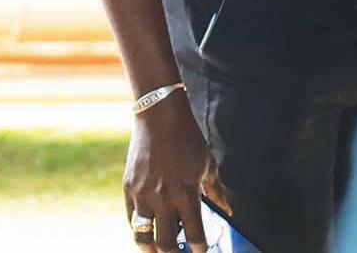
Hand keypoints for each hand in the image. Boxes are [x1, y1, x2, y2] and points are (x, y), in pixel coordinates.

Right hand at [123, 92, 227, 250]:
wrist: (158, 117)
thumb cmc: (187, 140)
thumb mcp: (207, 166)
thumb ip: (216, 192)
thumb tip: (228, 210)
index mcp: (187, 196)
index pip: (195, 237)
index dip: (200, 251)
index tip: (201, 252)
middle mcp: (163, 199)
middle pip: (166, 244)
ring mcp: (143, 194)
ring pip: (143, 237)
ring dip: (151, 249)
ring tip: (158, 251)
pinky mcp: (128, 187)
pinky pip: (131, 218)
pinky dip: (139, 228)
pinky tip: (146, 230)